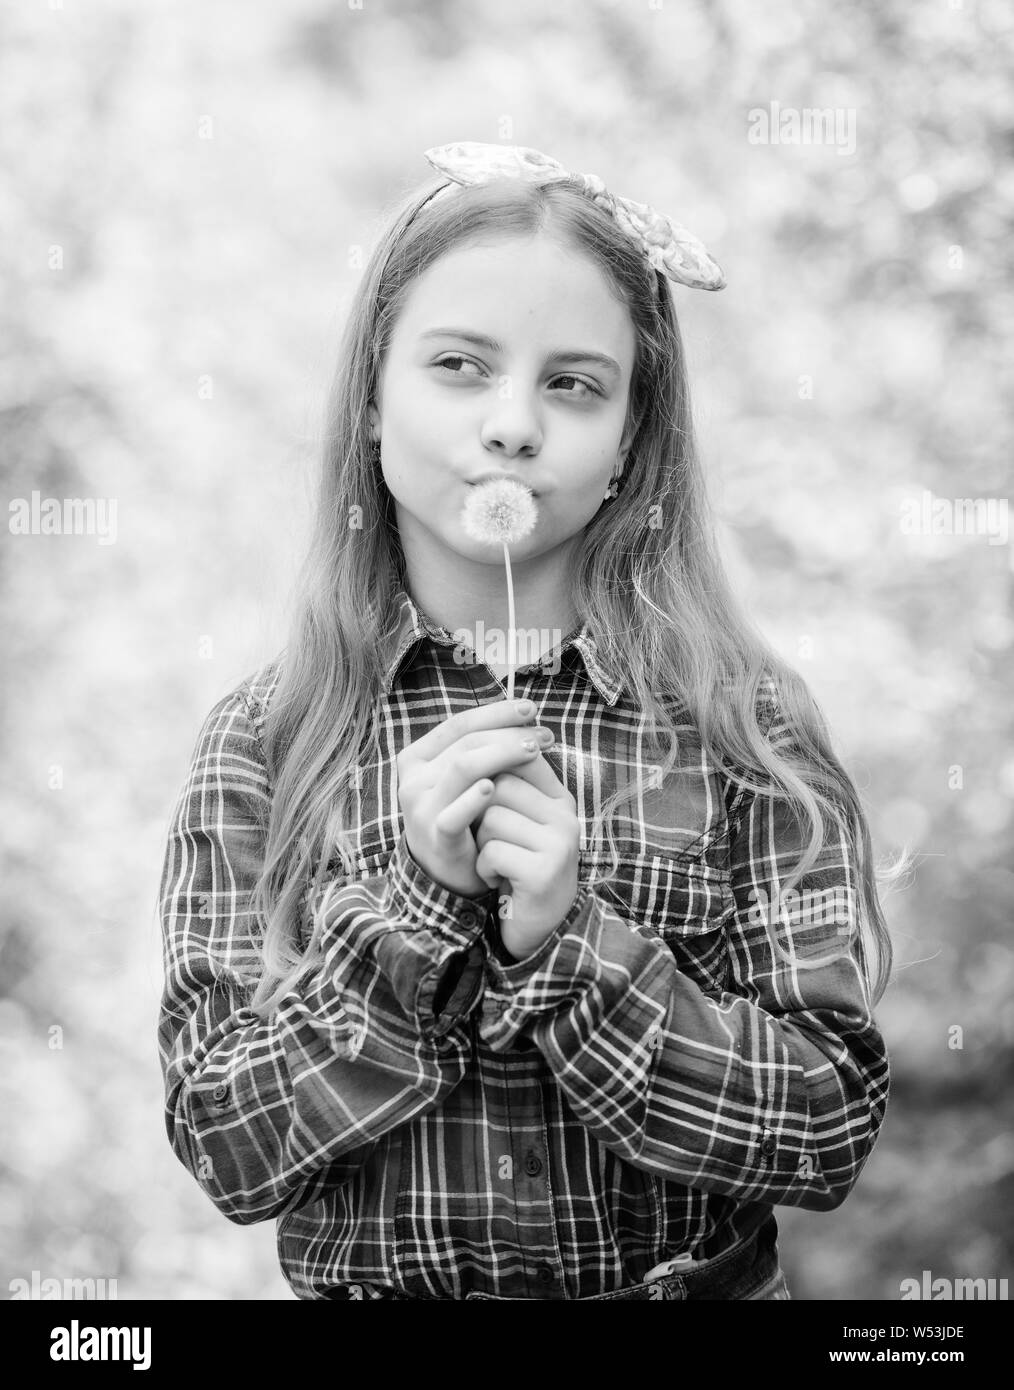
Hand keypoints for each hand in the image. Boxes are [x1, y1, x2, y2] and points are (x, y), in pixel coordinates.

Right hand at [397, 700, 550, 897]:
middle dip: (508, 734)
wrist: (446, 873)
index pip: (460, 724)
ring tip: (533, 752)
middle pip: (467, 742)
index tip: (530, 709)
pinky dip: (475, 798)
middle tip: (542, 736)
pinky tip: (495, 788)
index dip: (497, 713)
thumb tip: (526, 717)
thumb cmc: (463, 816)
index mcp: (418, 757)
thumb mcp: (466, 779)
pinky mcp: (435, 835)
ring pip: (463, 767)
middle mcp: (414, 779)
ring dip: (502, 754)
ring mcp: (421, 807)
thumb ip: (483, 750)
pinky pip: (455, 813)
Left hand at [473, 751, 579, 960]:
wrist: (538, 925)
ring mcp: (559, 843)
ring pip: (491, 818)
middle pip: (499, 785)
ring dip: (482, 844)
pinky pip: (492, 851)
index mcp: (560, 798)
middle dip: (481, 813)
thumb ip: (507, 787)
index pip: (520, 756)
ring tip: (498, 861)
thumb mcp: (518, 822)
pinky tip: (499, 879)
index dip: (490, 773)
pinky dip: (485, 868)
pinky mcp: (544, 871)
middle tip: (492, 840)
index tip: (484, 799)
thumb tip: (474, 744)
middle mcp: (565, 816)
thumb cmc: (518, 866)